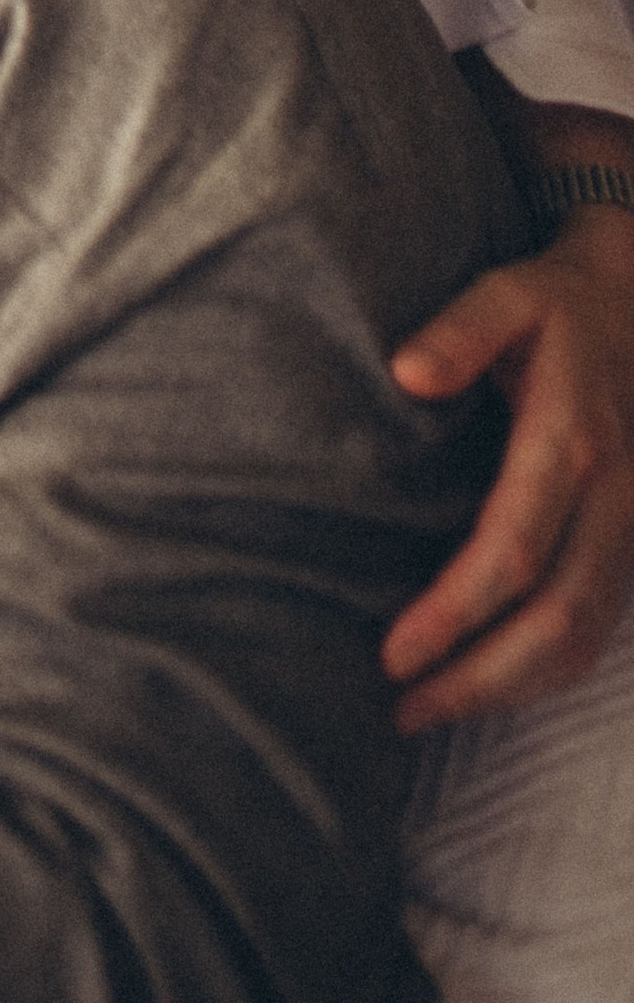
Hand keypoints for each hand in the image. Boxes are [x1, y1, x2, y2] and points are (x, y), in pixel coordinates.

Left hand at [386, 204, 633, 727]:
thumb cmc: (556, 302)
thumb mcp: (508, 292)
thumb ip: (460, 329)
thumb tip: (408, 374)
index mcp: (571, 441)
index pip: (512, 553)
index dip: (455, 612)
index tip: (392, 653)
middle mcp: (613, 499)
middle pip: (557, 621)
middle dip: (481, 678)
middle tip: (402, 709)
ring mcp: (631, 528)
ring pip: (587, 639)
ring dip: (513, 688)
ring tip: (430, 710)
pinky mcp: (629, 542)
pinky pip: (599, 627)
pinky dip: (547, 671)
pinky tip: (490, 683)